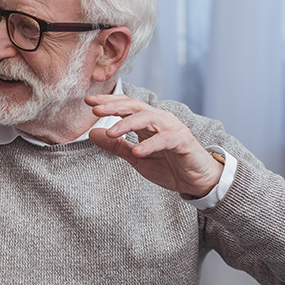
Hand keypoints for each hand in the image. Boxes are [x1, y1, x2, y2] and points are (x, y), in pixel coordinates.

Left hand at [85, 94, 223, 196]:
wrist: (196, 181)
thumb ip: (116, 145)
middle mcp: (160, 120)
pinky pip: (166, 139)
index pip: (126, 106)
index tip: (88, 103)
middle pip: (135, 106)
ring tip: (111, 132)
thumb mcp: (136, 158)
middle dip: (114, 107)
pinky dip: (151, 144)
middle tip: (95, 110)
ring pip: (149, 118)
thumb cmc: (169, 166)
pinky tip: (137, 151)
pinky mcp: (183, 142)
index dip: (108, 103)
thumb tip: (93, 133)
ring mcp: (172, 129)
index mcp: (148, 122)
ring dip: (128, 124)